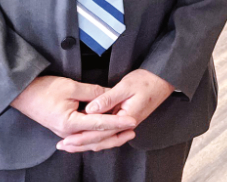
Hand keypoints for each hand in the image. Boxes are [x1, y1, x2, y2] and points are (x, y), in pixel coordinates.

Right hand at [10, 76, 136, 140]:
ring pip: (92, 138)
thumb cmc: (44, 89)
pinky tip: (107, 132)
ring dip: (108, 135)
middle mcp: (68, 132)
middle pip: (97, 136)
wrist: (23, 94)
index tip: (132, 120)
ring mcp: (66, 133)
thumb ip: (93, 92)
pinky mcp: (65, 129)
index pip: (100, 124)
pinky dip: (97, 134)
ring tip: (125, 131)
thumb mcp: (71, 86)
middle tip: (133, 128)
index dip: (118, 122)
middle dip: (116, 133)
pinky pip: (85, 135)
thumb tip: (110, 94)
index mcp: (70, 123)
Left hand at [57, 69, 173, 152]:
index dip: (83, 136)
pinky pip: (109, 133)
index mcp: (127, 118)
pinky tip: (86, 136)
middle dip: (81, 144)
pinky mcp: (125, 120)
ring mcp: (126, 124)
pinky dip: (96, 137)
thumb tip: (89, 110)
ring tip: (71, 145)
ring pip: (105, 139)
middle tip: (63, 146)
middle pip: (102, 140)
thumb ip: (107, 99)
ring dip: (87, 142)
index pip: (101, 132)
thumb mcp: (126, 86)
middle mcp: (126, 125)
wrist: (163, 79)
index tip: (68, 139)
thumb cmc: (147, 80)